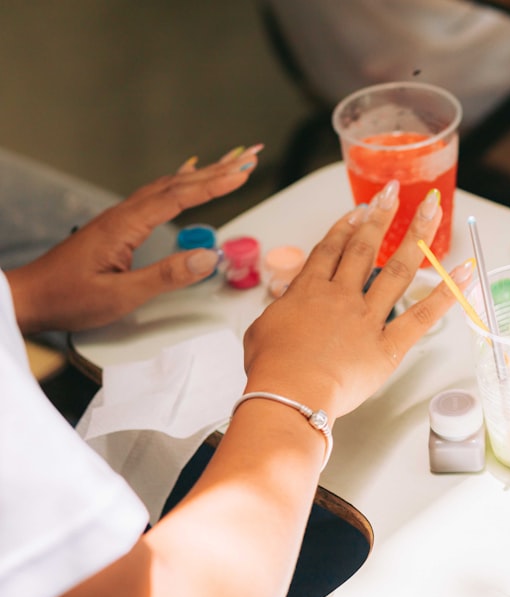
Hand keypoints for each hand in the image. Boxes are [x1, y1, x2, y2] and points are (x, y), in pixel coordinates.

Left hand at [7, 145, 261, 333]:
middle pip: (178, 183)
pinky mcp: (118, 225)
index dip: (214, 185)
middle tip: (250, 157)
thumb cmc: (69, 298)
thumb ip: (166, 276)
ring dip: (203, 174)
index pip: (178, 197)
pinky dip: (180, 181)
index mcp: (125, 225)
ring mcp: (120, 217)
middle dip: (217, 170)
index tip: (243, 173)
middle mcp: (123, 214)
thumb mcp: (121, 295)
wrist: (30, 297)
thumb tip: (207, 257)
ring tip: (231, 163)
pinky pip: (156, 193)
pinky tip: (187, 174)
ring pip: (168, 185)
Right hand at [242, 182, 473, 419]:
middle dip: (380, 216)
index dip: (345, 226)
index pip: (330, 250)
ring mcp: (367, 318)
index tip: (359, 212)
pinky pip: (421, 316)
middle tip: (393, 193)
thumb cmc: (271, 369)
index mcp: (308, 291)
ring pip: (395, 269)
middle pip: (363, 247)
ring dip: (415, 236)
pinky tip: (463, 273)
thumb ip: (279, 311)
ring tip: (431, 209)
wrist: (289, 393)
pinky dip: (446, 294)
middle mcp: (341, 297)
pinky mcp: (388, 346)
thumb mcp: (261, 330)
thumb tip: (286, 308)